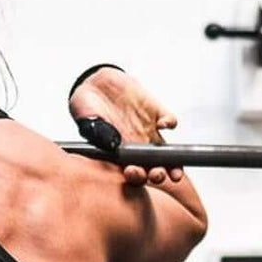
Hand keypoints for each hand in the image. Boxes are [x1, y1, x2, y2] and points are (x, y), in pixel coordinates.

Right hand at [69, 65, 181, 186]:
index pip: (133, 172)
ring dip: (174, 162)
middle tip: (156, 174)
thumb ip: (98, 133)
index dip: (137, 178)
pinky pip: (169, 121)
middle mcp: (138, 145)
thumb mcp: (87, 120)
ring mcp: (149, 130)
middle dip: (158, 175)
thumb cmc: (87, 106)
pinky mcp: (156, 112)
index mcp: (120, 153)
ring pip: (167, 152)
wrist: (95, 83)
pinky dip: (169, 123)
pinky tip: (163, 124)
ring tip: (174, 170)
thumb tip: (112, 145)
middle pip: (154, 167)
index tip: (134, 174)